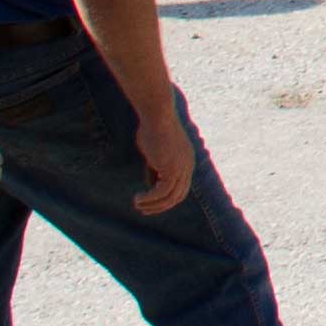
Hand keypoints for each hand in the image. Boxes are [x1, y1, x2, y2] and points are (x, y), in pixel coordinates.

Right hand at [130, 90, 198, 217]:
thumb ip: (154, 169)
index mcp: (186, 162)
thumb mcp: (153, 153)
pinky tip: (138, 198)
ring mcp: (182, 168)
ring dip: (153, 204)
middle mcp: (188, 166)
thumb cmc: (152, 129)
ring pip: (170, 196)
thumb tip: (151, 186)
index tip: (150, 203)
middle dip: (161, 206)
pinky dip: (150, 198)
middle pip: (178, 195)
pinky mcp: (172, 168)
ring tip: (138, 205)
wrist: (157, 115)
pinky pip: (162, 192)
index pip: (180, 187)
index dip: (166, 198)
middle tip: (143, 209)